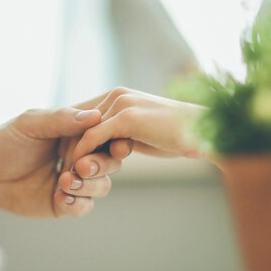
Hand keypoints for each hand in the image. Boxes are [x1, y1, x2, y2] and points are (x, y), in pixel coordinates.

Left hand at [0, 107, 122, 217]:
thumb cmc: (6, 140)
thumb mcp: (31, 123)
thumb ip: (62, 118)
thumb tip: (95, 115)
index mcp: (78, 132)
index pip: (108, 133)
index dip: (115, 139)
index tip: (114, 144)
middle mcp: (81, 155)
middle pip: (112, 161)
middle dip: (102, 165)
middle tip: (81, 166)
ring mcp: (75, 180)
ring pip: (102, 185)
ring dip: (88, 185)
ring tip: (64, 182)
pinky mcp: (65, 203)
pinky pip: (84, 206)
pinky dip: (77, 203)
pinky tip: (60, 197)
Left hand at [68, 87, 205, 163]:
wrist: (205, 134)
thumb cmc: (179, 137)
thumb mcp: (143, 133)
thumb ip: (121, 134)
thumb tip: (107, 146)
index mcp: (119, 95)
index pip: (83, 115)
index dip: (72, 138)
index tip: (68, 162)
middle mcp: (117, 95)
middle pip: (77, 122)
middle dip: (68, 147)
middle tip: (64, 172)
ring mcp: (121, 103)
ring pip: (82, 131)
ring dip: (73, 154)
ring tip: (69, 176)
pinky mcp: (127, 118)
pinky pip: (92, 138)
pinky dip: (83, 156)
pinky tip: (81, 173)